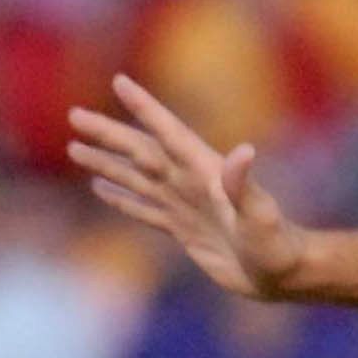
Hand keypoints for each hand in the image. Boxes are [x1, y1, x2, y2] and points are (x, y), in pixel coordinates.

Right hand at [67, 77, 306, 299]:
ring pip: (136, 177)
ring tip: (74, 147)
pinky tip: (100, 188)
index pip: (169, 132)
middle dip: (109, 133)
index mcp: (207, 171)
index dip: (145, 108)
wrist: (283, 275)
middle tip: (74, 115)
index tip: (120, 81)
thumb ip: (247, 186)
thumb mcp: (263, 215)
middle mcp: (191, 183)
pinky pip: (144, 209)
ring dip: (107, 162)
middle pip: (141, 151)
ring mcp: (185, 205)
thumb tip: (243, 151)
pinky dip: (121, 198)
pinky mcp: (183, 230)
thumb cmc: (278, 245)